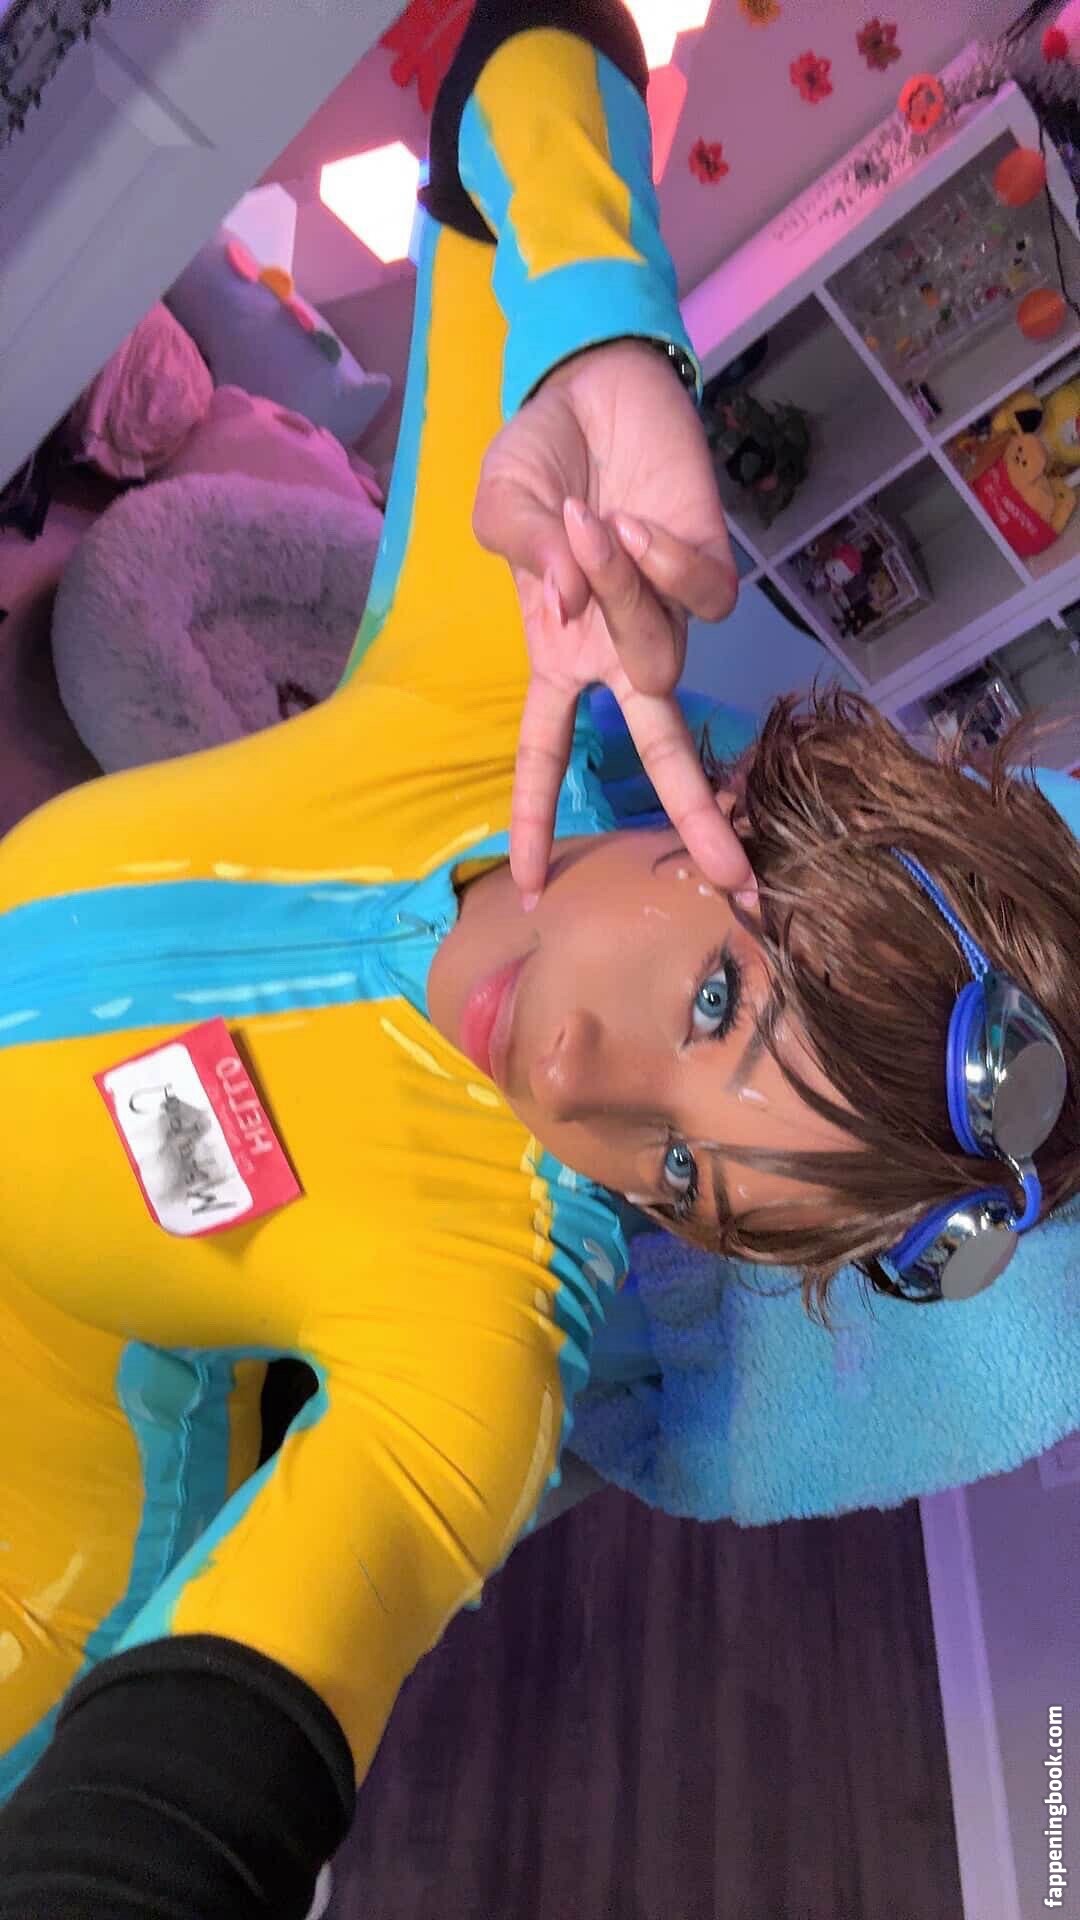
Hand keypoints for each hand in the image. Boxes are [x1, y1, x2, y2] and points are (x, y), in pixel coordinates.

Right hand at [472, 339, 750, 903]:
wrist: (589, 383)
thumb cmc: (539, 458)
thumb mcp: (498, 506)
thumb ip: (522, 552)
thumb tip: (572, 598)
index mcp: (559, 653)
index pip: (544, 753)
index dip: (534, 820)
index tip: (524, 891)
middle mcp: (618, 648)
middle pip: (660, 749)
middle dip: (696, 813)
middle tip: (735, 879)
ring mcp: (668, 610)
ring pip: (664, 659)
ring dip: (623, 601)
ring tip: (589, 521)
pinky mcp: (708, 563)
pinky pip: (700, 595)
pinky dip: (660, 563)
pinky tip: (632, 520)